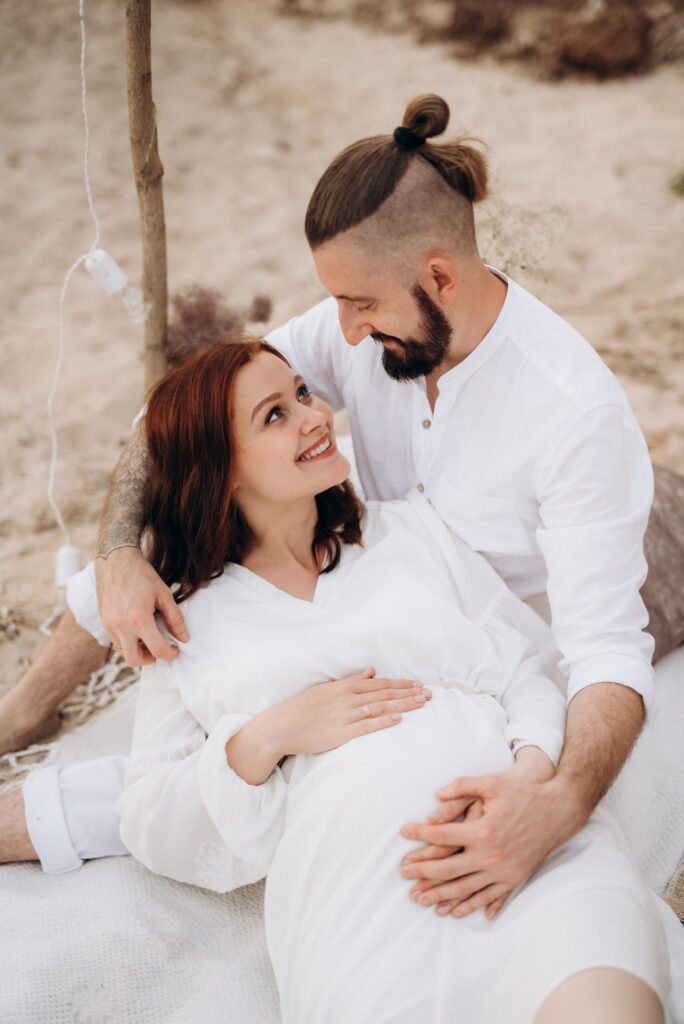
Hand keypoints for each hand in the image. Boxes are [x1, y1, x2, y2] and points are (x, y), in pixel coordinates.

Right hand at [95, 547, 188, 665]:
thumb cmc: (141, 575)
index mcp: (138, 618)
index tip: (175, 649)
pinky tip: (137, 627)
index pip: (157, 650)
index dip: (170, 654)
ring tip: (149, 634)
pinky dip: (128, 641)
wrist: (115, 560)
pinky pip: (116, 642)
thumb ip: (175, 618)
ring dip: (138, 650)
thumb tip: (184, 637)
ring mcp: (109, 625)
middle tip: (160, 646)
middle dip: (150, 658)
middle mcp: (121, 626)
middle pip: (135, 660)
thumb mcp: (164, 594)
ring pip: (124, 653)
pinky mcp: (104, 622)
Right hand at [228, 669, 432, 783]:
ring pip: (380, 708)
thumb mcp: (326, 688)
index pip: (378, 684)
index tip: (418, 683)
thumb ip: (350, 681)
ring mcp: (344, 716)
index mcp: (343, 687)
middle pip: (384, 694)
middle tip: (430, 693)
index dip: (400, 683)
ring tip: (422, 703)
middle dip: (409, 693)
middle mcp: (346, 699)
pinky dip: (383, 722)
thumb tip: (371, 671)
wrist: (280, 727)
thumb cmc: (301, 708)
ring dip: (403, 705)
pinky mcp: (340, 733)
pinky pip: (366, 726)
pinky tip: (399, 719)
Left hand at [400, 749, 571, 919]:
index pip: (441, 836)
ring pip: (465, 889)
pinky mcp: (514, 878)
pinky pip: (487, 897)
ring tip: (420, 899)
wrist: (558, 809)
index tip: (403, 832)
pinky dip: (469, 906)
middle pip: (448, 870)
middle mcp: (491, 855)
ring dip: (440, 896)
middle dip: (422, 873)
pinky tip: (453, 911)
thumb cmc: (522, 792)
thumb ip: (461, 786)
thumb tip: (435, 795)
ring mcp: (503, 871)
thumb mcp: (491, 782)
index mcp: (483, 830)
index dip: (419, 834)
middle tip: (403, 873)